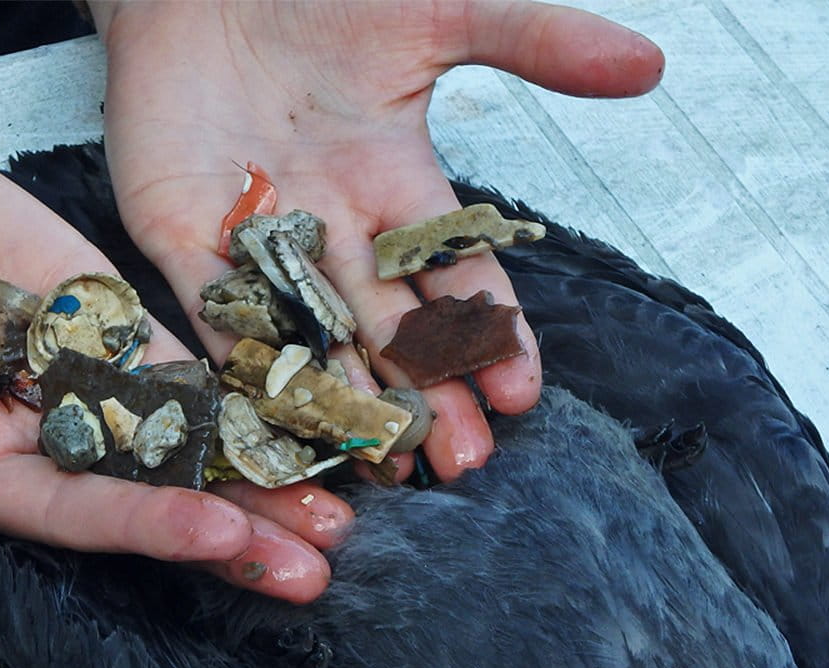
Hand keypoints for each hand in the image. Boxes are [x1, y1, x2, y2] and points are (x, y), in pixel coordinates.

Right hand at [0, 55, 350, 603]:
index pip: (73, 512)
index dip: (145, 524)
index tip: (220, 534)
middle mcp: (32, 430)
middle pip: (145, 485)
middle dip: (232, 520)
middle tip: (318, 553)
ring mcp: (72, 367)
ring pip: (177, 423)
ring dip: (253, 459)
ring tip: (335, 491)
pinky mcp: (96, 308)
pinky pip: (172, 346)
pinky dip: (235, 374)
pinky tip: (295, 398)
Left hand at [93, 0, 663, 477]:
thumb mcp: (437, 13)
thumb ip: (533, 42)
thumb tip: (647, 66)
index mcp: (395, 183)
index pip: (454, 276)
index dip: (490, 334)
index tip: (522, 392)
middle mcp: (334, 226)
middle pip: (390, 327)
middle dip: (428, 394)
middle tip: (463, 461)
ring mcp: (258, 238)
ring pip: (311, 335)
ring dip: (347, 401)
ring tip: (383, 462)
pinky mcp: (181, 234)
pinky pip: (212, 308)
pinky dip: (238, 361)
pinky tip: (271, 416)